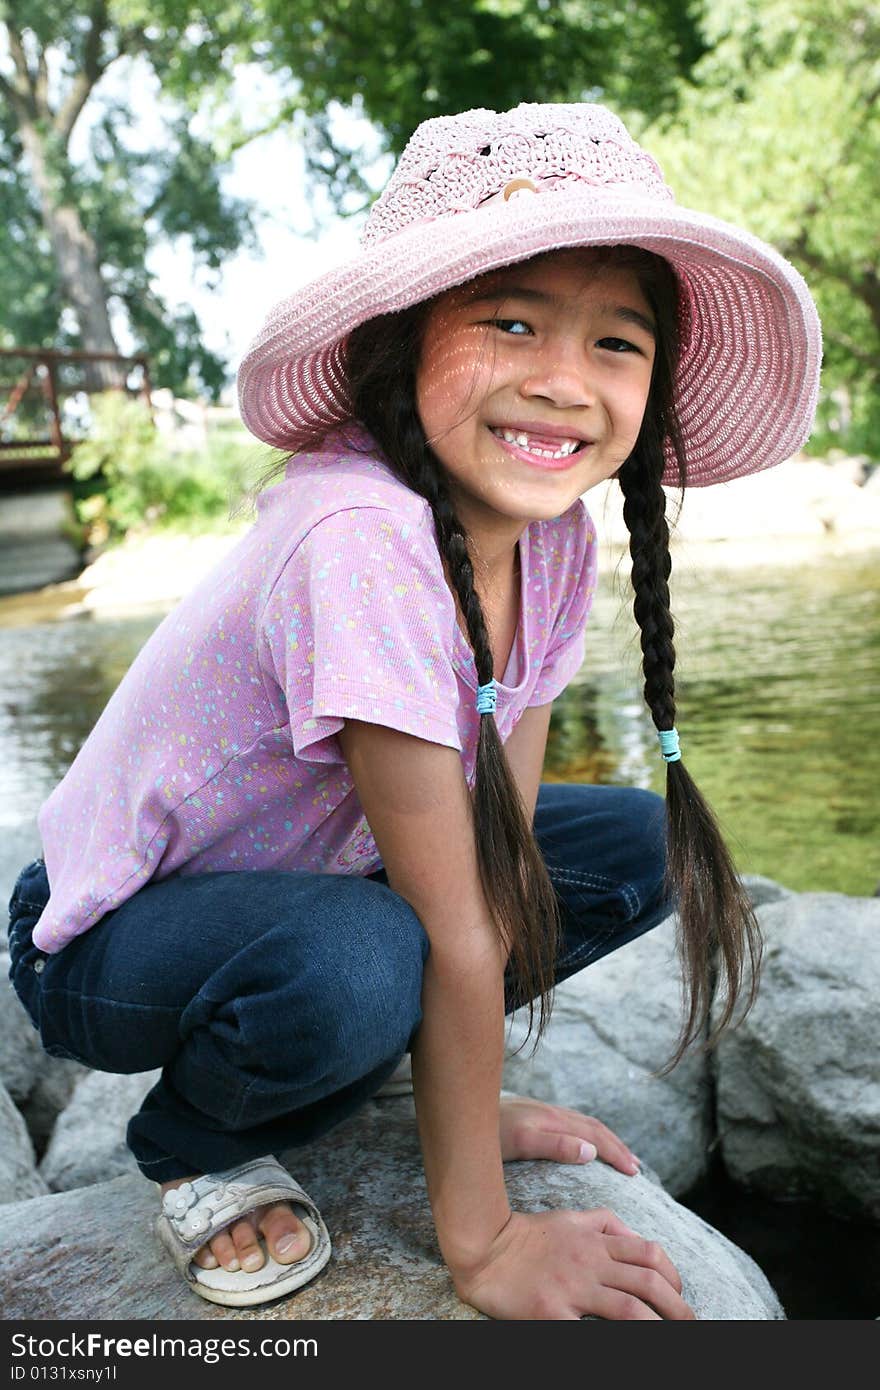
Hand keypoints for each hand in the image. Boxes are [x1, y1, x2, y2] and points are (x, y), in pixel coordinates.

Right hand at [452, 1207, 695, 1320]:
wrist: (485, 1248)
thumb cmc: (528, 1234)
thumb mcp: (570, 1218)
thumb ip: (604, 1223)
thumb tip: (635, 1237)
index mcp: (595, 1240)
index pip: (648, 1253)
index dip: (673, 1275)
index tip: (680, 1295)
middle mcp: (590, 1262)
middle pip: (648, 1282)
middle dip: (677, 1306)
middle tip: (691, 1324)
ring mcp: (573, 1288)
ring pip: (630, 1309)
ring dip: (659, 1326)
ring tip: (674, 1339)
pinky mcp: (553, 1312)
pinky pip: (590, 1332)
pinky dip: (612, 1341)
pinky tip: (623, 1346)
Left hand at [499, 1093, 640, 1175]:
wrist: (458, 1110)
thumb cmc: (485, 1132)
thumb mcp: (518, 1142)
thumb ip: (553, 1146)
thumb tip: (591, 1152)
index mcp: (551, 1119)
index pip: (593, 1134)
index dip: (615, 1152)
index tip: (633, 1172)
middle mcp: (549, 1112)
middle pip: (592, 1126)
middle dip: (616, 1146)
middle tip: (635, 1168)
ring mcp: (540, 1112)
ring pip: (582, 1123)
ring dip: (604, 1139)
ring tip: (619, 1155)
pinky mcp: (531, 1116)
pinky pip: (569, 1124)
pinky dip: (586, 1135)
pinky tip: (584, 1146)